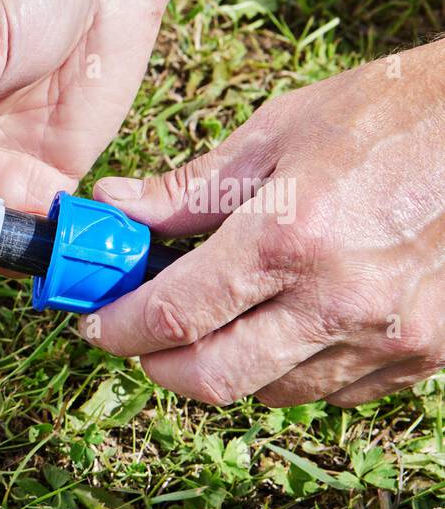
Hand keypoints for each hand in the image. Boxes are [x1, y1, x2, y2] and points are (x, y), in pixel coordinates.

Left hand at [85, 39, 444, 407]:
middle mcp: (338, 300)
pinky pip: (335, 392)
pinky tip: (290, 326)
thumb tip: (115, 207)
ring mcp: (388, 335)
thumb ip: (189, 189)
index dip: (118, 329)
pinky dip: (295, 370)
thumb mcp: (277, 133)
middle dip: (160, 368)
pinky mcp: (427, 354)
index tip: (96, 326)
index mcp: (288, 238)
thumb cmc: (391, 115)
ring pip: (272, 393)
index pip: (173, 315)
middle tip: (141, 341)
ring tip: (217, 325)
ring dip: (228, 369)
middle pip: (213, 379)